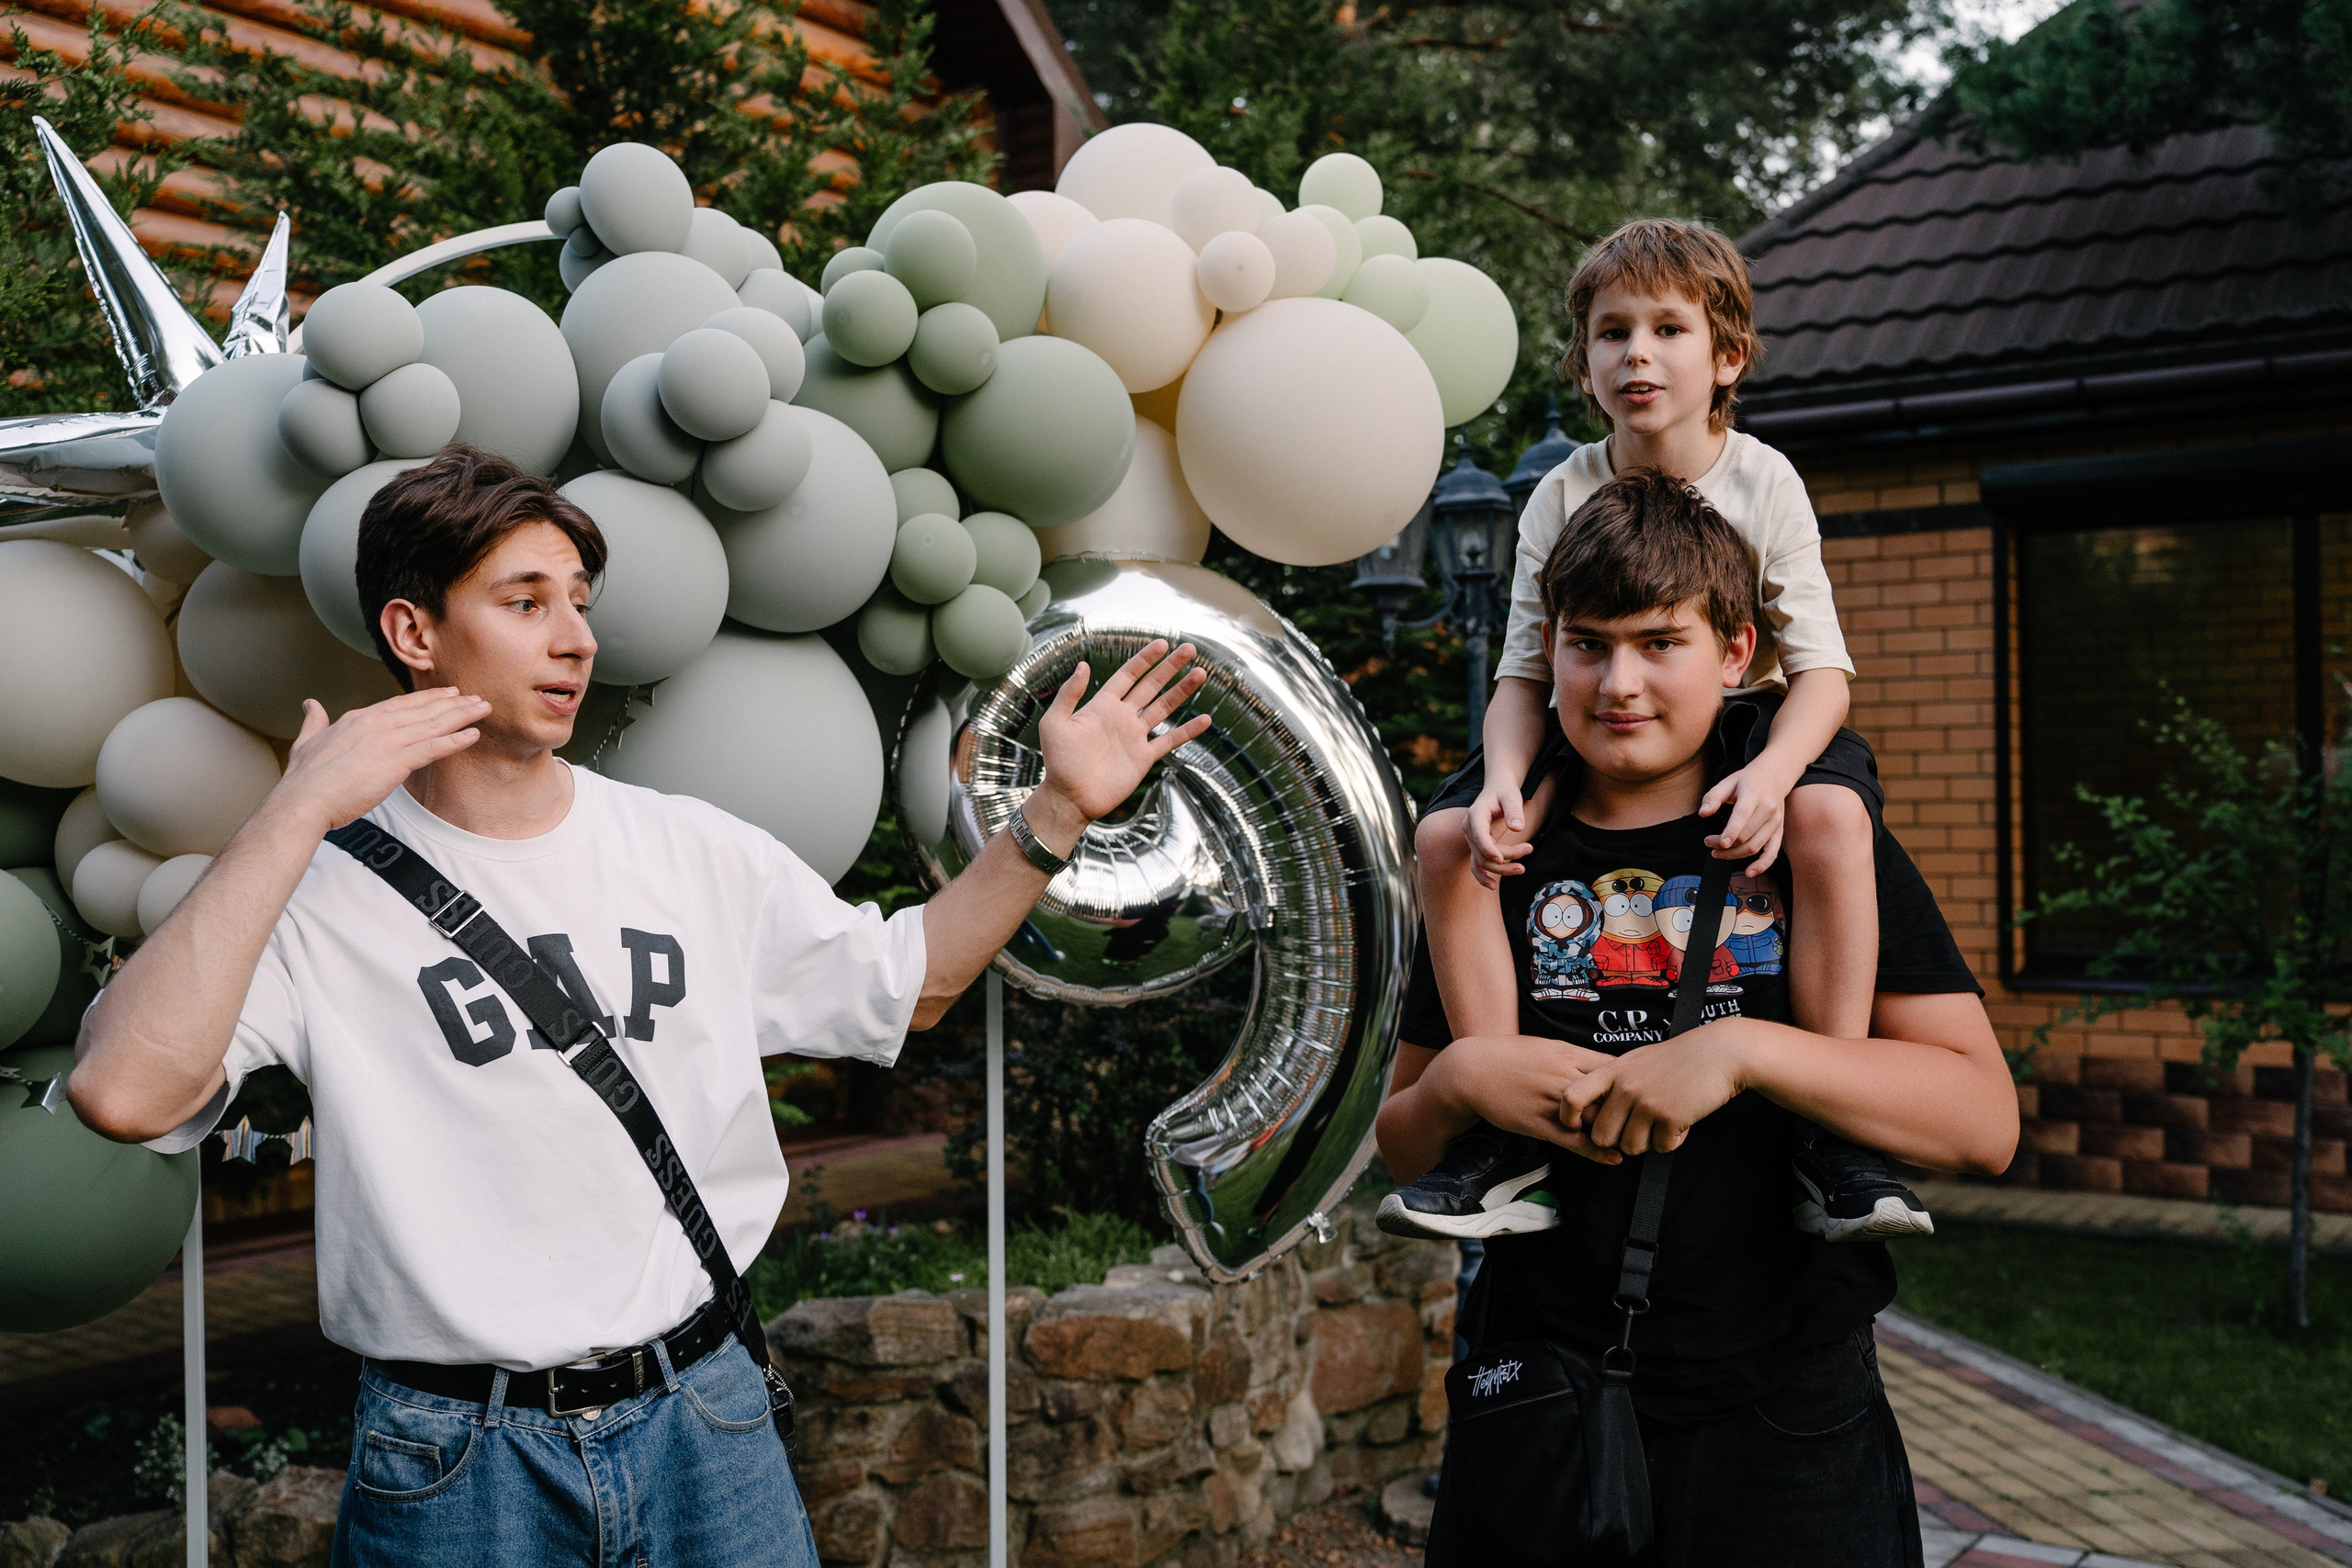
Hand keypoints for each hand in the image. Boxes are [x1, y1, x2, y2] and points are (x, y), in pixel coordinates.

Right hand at [269, 688, 489, 835]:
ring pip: (433, 724)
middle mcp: (376, 724)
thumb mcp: (306, 741)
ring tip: (483, 709)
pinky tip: (474, 735)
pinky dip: (456, 740)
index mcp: (358, 718)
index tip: (448, 693)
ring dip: (462, 715)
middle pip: (423, 709)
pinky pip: (433, 747)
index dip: (427, 698)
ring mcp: (387, 741)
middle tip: (476, 698)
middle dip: (453, 703)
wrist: (304, 800)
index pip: (401, 704)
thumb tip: (310, 704)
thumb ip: (314, 721)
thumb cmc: (304, 778)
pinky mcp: (396, 761)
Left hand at [1031, 641, 1212, 841]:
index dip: (1145, 659)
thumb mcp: (1055, 723)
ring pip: (1164, 708)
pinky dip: (1187, 731)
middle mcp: (1122, 717)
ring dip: (1182, 691)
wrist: (1070, 798)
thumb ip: (1069, 694)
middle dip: (1170, 667)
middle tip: (1189, 649)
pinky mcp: (1144, 758)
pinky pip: (1169, 741)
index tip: (1162, 644)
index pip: (1128, 675)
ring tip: (1201, 674)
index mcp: (1102, 705)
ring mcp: (1135, 737)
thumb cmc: (1058, 762)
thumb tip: (1083, 664)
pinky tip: (1205, 720)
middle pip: (1151, 686)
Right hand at [1431, 1035, 1626, 1166]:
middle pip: (1611, 1094)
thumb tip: (1597, 1064)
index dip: (1630, 1081)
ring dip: (1618, 1131)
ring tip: (1635, 1141)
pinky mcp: (1540, 1124)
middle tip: (1646, 1120)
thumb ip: (1572, 1056)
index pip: (1613, 1067)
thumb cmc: (1507, 1056)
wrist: (1471, 1071)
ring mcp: (1553, 1102)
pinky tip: (1612, 1158)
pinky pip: (1575, 1140)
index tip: (1642, 1091)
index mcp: (1568, 1053)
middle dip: (1631, 1107)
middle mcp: (1564, 1076)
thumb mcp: (1545, 1046)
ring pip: (1597, 1119)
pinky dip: (1596, 1151)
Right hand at [1465, 780, 1530, 889]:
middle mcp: (1469, 828)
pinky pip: (1477, 864)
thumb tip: (1517, 828)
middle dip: (1505, 857)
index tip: (1501, 859)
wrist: (1497, 789)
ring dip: (1501, 869)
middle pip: (1483, 852)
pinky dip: (1483, 876)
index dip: (1488, 849)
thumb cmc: (1505, 792)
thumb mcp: (1512, 796)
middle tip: (1529, 849)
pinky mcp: (1477, 846)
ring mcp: (1472, 839)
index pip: (1479, 835)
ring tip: (1522, 868)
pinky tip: (1493, 886)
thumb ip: (1514, 811)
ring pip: (1482, 861)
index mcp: (1475, 815)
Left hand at [1559, 1024, 1751, 1154]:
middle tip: (1641, 1128)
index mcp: (1613, 1071)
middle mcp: (1625, 1087)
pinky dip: (1673, 1141)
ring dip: (1649, 1142)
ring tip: (1663, 1122)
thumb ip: (1615, 1082)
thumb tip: (1597, 1111)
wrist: (1719, 1054)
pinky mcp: (1669, 1117)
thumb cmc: (1679, 1059)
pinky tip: (1681, 1123)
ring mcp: (1646, 1102)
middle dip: (1620, 1139)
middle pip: (1602, 1136)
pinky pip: (1661, 1148)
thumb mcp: (1638, 1061)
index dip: (1568, 1117)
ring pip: (1631, 1147)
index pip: (1572, 1097)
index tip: (1576, 1126)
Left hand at [1698, 759, 1797, 873]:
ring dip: (1734, 854)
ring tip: (1717, 852)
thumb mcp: (1727, 782)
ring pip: (1754, 846)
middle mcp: (1768, 808)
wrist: (1774, 777)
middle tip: (1709, 842)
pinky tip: (1749, 872)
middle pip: (1746, 835)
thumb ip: (1713, 797)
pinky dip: (1762, 865)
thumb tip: (1703, 813)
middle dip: (1724, 844)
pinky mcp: (1779, 831)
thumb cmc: (1747, 781)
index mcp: (1754, 793)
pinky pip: (1772, 853)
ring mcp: (1776, 822)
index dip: (1731, 831)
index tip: (1720, 843)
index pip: (1743, 814)